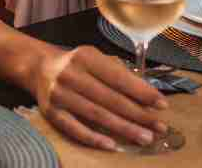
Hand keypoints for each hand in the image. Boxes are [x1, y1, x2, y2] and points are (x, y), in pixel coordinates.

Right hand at [32, 44, 167, 151]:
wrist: (40, 68)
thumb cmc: (77, 65)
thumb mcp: (96, 58)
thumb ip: (119, 73)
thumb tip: (147, 96)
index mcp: (85, 56)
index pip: (118, 78)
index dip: (142, 92)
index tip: (162, 105)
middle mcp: (70, 74)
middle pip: (110, 99)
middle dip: (138, 114)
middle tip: (159, 127)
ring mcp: (59, 94)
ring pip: (97, 115)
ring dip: (124, 128)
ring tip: (145, 137)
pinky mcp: (51, 112)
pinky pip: (74, 129)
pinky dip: (94, 138)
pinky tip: (112, 145)